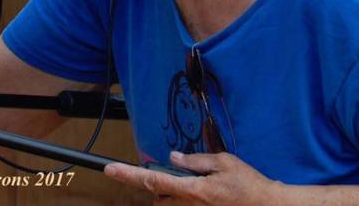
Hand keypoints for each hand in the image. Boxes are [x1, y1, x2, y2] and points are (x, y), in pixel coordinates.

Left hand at [104, 151, 282, 205]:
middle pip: (157, 197)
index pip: (153, 180)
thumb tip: (174, 158)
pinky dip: (183, 200)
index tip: (110, 170)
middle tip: (179, 175)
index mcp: (193, 190)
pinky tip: (204, 194)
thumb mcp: (224, 162)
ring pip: (168, 205)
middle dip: (158, 185)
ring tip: (195, 186)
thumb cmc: (248, 184)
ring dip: (171, 195)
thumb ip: (196, 160)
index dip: (129, 174)